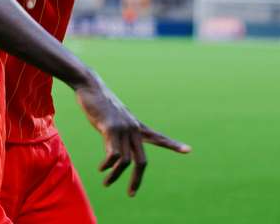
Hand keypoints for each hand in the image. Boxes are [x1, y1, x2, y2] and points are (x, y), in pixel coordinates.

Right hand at [75, 80, 190, 196]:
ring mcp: (123, 128)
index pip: (158, 137)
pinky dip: (107, 165)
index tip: (189, 150)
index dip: (173, 144)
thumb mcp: (114, 119)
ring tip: (107, 183)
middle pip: (141, 161)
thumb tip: (117, 153)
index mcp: (137, 126)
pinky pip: (112, 155)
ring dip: (116, 176)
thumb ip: (120, 134)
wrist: (90, 86)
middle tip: (131, 193)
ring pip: (124, 161)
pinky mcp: (110, 128)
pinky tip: (101, 168)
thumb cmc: (100, 102)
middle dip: (137, 180)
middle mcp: (133, 128)